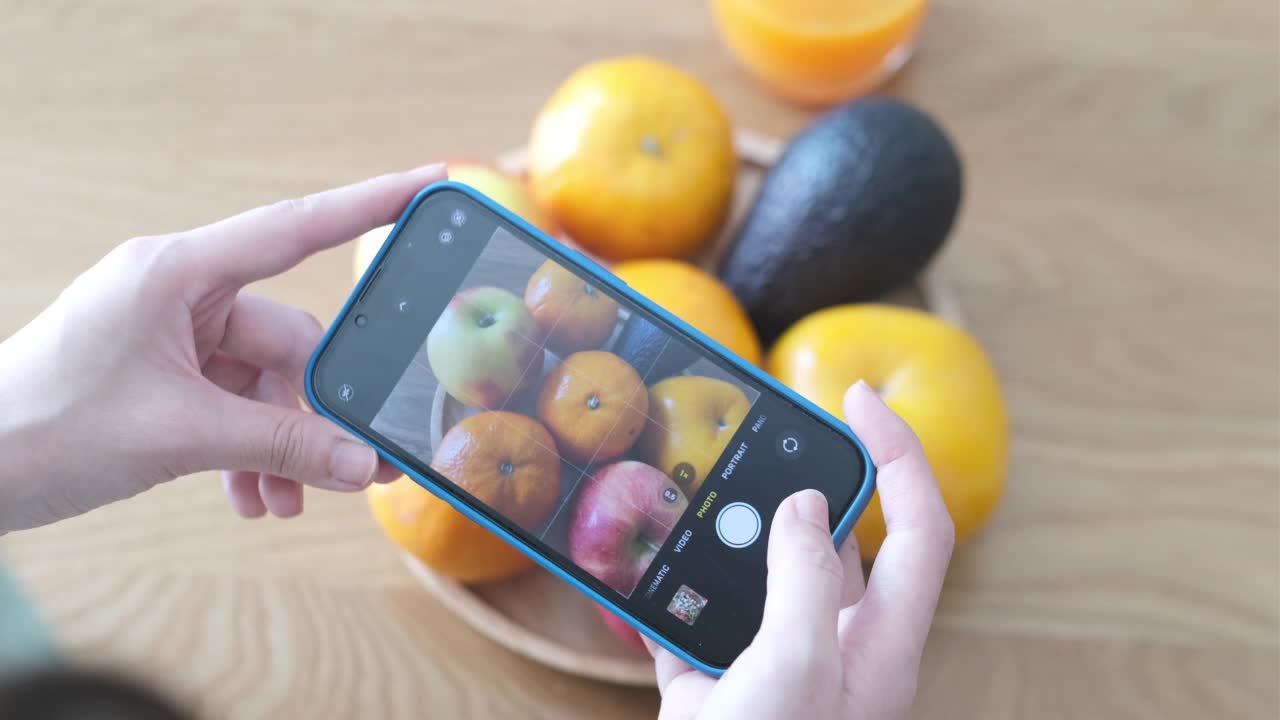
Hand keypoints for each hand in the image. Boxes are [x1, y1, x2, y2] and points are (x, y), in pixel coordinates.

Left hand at [0, 164, 445, 531]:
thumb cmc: (44, 430)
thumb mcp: (178, 436)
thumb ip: (280, 446)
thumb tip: (363, 466)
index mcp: (177, 273)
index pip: (294, 228)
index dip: (367, 205)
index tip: (426, 184)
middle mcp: (179, 292)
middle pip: (285, 340)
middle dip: (311, 411)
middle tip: (353, 464)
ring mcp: (170, 333)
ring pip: (261, 383)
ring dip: (276, 445)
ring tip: (281, 501)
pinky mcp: (162, 372)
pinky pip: (230, 404)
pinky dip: (245, 451)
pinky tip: (249, 498)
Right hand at [646, 381, 954, 719]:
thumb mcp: (796, 670)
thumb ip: (806, 580)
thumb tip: (803, 505)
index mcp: (879, 647)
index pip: (919, 530)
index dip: (900, 455)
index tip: (858, 398)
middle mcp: (834, 647)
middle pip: (835, 539)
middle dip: (802, 478)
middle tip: (766, 428)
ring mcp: (772, 662)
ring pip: (760, 570)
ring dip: (727, 528)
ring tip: (688, 482)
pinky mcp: (714, 681)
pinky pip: (695, 613)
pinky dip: (669, 583)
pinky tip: (640, 559)